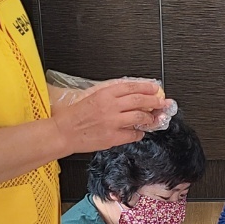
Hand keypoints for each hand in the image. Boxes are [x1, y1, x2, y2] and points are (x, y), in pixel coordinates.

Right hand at [51, 78, 173, 152]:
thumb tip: (130, 96)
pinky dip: (139, 133)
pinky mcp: (113, 137)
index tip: (155, 89)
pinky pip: (133, 134)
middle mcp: (110, 106)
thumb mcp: (91, 97)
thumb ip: (110, 96)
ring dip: (149, 118)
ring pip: (140, 117)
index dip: (146, 87)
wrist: (63, 132)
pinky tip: (139, 132)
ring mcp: (112, 122)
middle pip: (140, 100)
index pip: (131, 87)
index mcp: (104, 94)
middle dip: (154, 101)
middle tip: (162, 103)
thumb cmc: (73, 116)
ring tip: (152, 118)